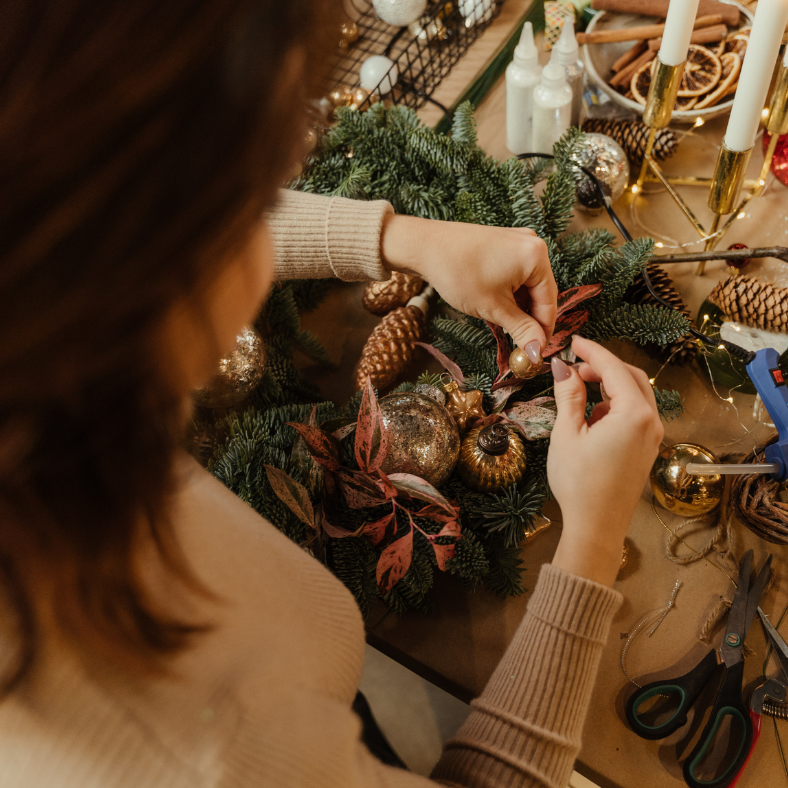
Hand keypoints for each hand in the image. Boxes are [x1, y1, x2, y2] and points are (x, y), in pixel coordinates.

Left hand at [380, 214, 556, 353]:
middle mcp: (532, 244)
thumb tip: (537, 351)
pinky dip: (509, 293)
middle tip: (518, 344)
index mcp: (537, 257)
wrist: (424, 247)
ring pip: (526, 285)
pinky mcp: (502, 244)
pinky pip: (515, 274)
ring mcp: (517, 242)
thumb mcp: (493, 308)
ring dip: (518, 308)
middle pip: (540, 293)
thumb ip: (521, 329)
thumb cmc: (458, 274)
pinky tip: (496, 308)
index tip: (535, 353)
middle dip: (529, 319)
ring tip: (503, 327)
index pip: (549, 302)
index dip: (543, 331)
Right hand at [547, 336, 663, 586]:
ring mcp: (653, 436)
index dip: (592, 351)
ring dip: (609, 386)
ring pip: (635, 395)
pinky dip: (615, 405)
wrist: (596, 526)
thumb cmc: (579, 482)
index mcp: (634, 414)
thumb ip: (568, 395)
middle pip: (631, 377)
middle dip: (603, 367)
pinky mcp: (647, 448)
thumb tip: (563, 367)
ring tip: (579, 389)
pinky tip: (591, 417)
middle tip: (575, 365)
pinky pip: (636, 414)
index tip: (573, 342)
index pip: (614, 369)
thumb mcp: (567, 433)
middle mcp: (651, 421)